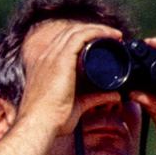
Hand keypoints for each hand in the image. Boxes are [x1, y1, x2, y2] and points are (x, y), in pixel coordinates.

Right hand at [15, 19, 125, 134]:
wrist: (39, 125)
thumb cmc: (52, 120)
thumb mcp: (77, 105)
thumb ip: (95, 98)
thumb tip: (115, 95)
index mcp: (45, 65)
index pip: (64, 42)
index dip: (85, 38)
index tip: (105, 44)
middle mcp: (46, 57)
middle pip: (71, 33)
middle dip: (93, 31)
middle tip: (114, 38)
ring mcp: (52, 56)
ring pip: (76, 31)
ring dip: (99, 29)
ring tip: (116, 36)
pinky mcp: (60, 59)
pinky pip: (81, 36)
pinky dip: (98, 32)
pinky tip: (112, 35)